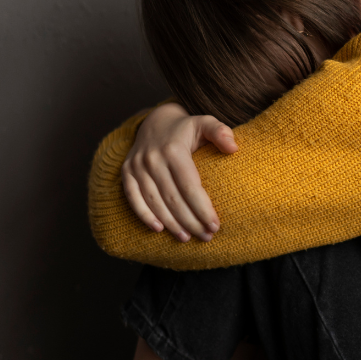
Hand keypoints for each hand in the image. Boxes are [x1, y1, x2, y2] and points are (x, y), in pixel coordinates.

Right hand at [121, 102, 237, 241]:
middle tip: (206, 237)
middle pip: (173, 198)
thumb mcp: (204, 122)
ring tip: (187, 238)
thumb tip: (234, 147)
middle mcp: (153, 158)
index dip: (202, 208)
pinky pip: (132, 197)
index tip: (215, 225)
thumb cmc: (186, 129)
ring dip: (171, 223)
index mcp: (174, 150)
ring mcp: (137, 166)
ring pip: (154, 201)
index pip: (189, 186)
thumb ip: (220, 131)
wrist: (155, 121)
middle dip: (191, 221)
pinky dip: (144, 215)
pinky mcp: (126, 172)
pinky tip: (158, 229)